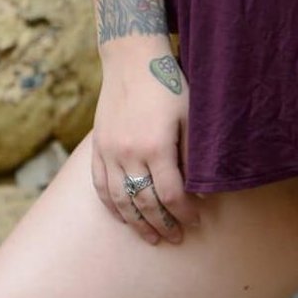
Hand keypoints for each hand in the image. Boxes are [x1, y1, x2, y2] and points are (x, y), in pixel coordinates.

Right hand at [91, 43, 205, 243]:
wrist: (131, 59)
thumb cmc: (168, 84)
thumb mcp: (189, 116)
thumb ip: (192, 155)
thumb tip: (199, 191)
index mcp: (156, 146)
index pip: (170, 194)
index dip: (184, 212)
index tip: (196, 221)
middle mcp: (128, 154)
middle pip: (144, 203)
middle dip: (162, 225)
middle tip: (176, 238)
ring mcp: (109, 152)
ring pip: (120, 200)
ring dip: (136, 223)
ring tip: (151, 238)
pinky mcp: (97, 147)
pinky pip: (100, 186)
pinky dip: (112, 206)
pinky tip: (123, 218)